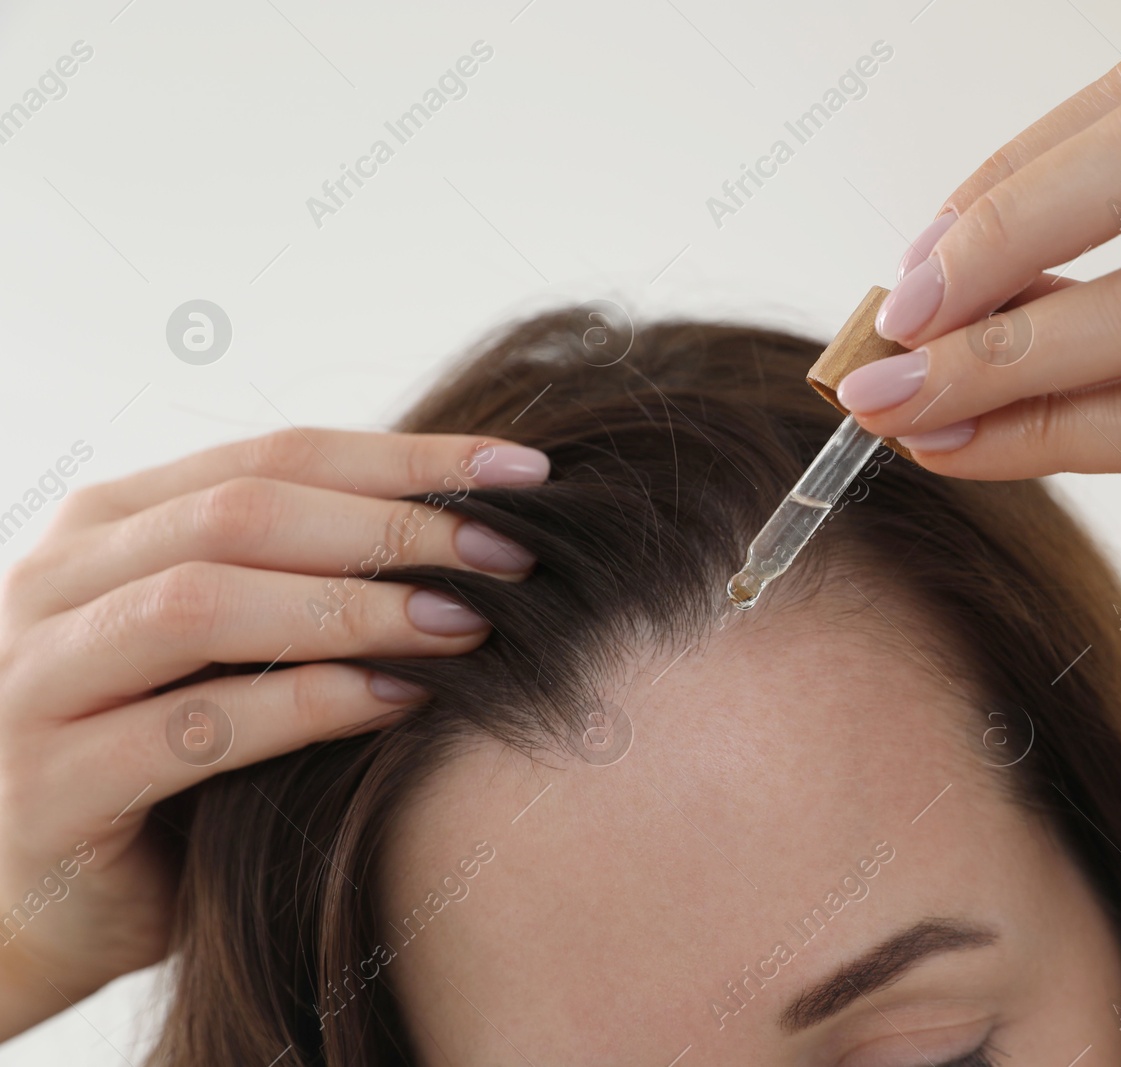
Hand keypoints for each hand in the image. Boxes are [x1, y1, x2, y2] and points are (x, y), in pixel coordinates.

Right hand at [0, 429, 547, 1036]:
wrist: (47, 900)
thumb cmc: (174, 754)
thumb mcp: (237, 643)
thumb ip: (309, 575)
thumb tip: (481, 523)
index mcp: (109, 524)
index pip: (274, 455)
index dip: (407, 459)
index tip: (523, 472)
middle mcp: (56, 581)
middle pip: (242, 513)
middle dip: (393, 527)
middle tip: (509, 549)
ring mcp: (37, 680)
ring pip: (203, 602)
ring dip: (353, 606)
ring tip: (466, 620)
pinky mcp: (50, 787)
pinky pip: (192, 728)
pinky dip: (306, 705)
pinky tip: (398, 700)